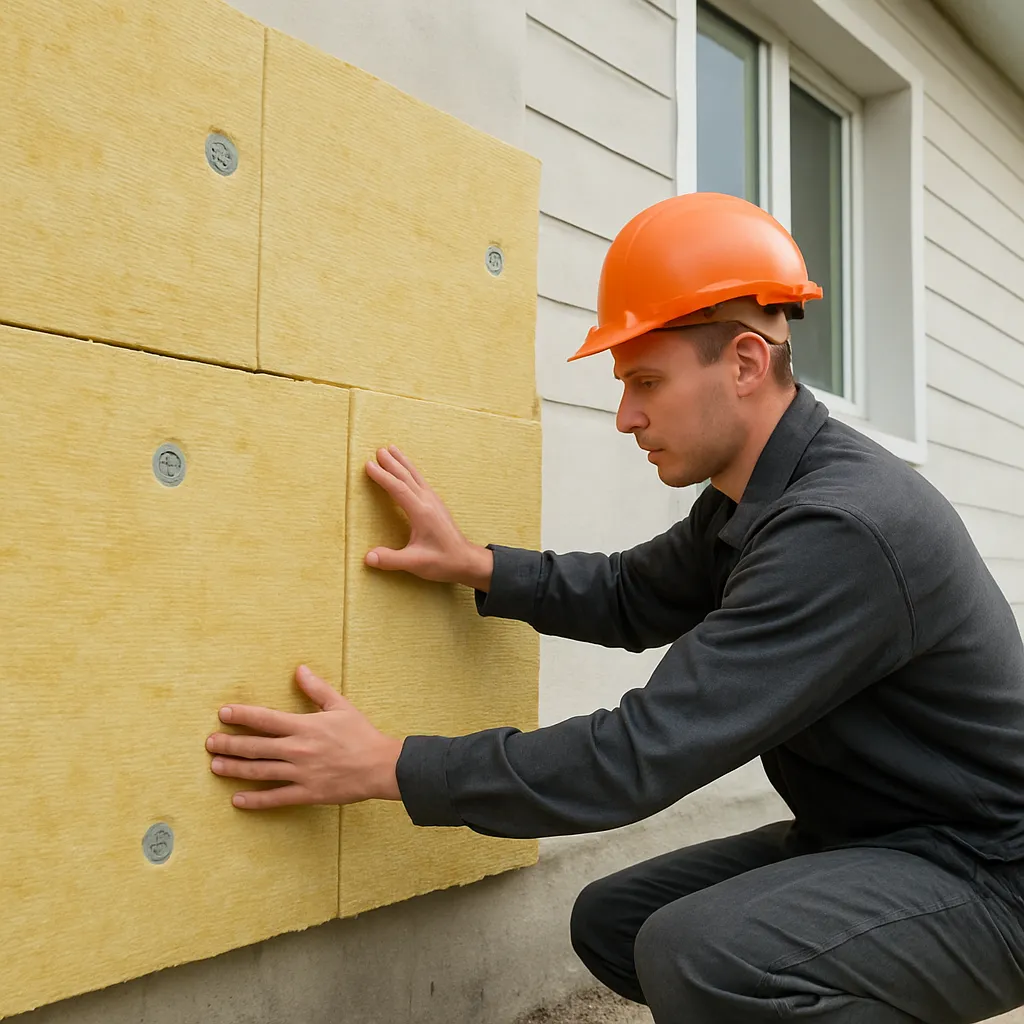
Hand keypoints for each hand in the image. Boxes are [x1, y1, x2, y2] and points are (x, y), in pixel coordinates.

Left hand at [206, 665, 403, 809]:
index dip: (242, 715)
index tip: (223, 713)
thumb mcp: (340, 706)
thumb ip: (317, 689)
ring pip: (260, 772)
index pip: (265, 719)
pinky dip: (255, 801)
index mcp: (304, 726)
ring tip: (215, 766)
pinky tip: (237, 800)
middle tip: (210, 743)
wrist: (380, 766)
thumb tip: (300, 670)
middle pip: (255, 747)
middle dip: (229, 744)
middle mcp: (297, 750)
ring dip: (235, 769)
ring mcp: (300, 773)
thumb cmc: (361, 734)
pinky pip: (276, 798)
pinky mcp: (307, 793)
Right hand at [364, 445, 492, 590]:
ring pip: (416, 476)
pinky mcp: (437, 505)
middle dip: (392, 463)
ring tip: (392, 449)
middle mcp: (428, 502)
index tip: (369, 465)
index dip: (383, 476)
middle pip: (407, 477)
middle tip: (379, 450)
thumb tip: (367, 557)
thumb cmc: (443, 561)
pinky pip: (421, 481)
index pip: (398, 489)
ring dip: (403, 462)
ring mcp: (434, 501)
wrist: (467, 561)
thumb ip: (391, 560)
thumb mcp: (415, 564)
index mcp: (422, 512)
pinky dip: (411, 471)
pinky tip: (408, 470)